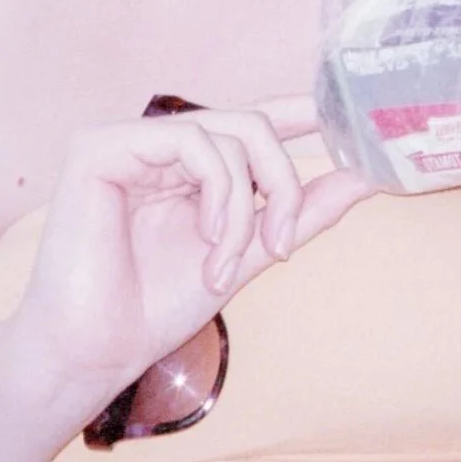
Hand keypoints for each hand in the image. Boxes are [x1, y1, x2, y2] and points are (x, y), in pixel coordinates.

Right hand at [7, 97, 373, 410]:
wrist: (95, 351)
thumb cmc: (155, 308)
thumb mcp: (247, 254)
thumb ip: (300, 212)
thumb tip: (366, 177)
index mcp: (186, 166)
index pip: (248, 120)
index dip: (298, 110)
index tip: (346, 118)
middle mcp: (158, 145)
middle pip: (252, 124)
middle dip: (282, 180)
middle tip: (280, 244)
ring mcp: (128, 141)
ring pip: (229, 131)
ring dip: (245, 206)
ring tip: (226, 264)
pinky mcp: (101, 146)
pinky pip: (191, 140)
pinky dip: (217, 191)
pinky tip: (205, 238)